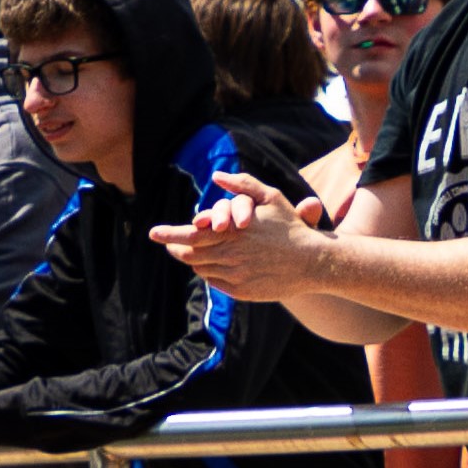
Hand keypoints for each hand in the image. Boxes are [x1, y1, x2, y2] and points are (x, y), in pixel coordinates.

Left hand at [162, 178, 330, 297]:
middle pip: (190, 254)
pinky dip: (208, 272)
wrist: (313, 262)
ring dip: (192, 260)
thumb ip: (242, 184)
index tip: (154, 233)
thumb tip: (216, 177)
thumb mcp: (271, 197)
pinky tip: (212, 264)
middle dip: (175, 248)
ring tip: (190, 252)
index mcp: (233, 231)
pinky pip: (214, 281)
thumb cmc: (291, 227)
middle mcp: (231, 255)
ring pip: (201, 268)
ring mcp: (235, 275)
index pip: (191, 235)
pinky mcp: (241, 291)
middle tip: (168, 244)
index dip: (170, 235)